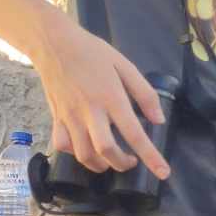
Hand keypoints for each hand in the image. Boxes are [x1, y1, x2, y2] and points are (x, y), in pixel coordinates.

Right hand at [30, 16, 169, 179]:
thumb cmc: (92, 52)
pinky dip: (75, 154)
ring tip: (111, 160)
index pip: (134, 133)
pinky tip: (86, 149)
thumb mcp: (125, 66)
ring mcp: (70, 116)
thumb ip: (145, 94)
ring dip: (100, 165)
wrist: (52, 43)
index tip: (163, 173)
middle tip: (131, 161)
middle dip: (122, 164)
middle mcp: (90, 110)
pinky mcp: (55, 117)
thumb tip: (159, 121)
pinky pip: (62, 145)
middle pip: (106, 150)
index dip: (150, 156)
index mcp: (111, 97)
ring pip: (83, 153)